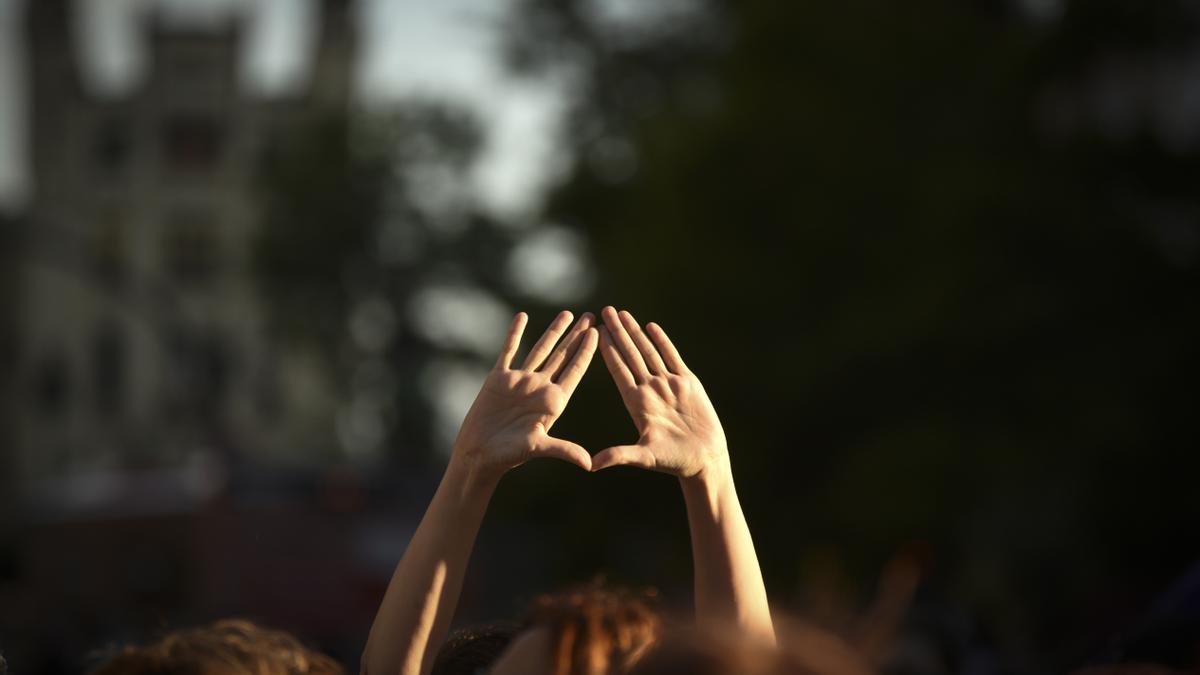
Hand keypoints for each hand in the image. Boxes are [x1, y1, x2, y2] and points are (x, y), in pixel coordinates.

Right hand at [451, 311, 597, 479]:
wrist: (478, 454)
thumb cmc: (509, 455)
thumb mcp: (538, 447)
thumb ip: (563, 450)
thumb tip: (589, 464)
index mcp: (553, 401)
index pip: (574, 370)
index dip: (586, 351)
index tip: (599, 332)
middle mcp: (539, 387)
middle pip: (563, 355)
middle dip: (577, 336)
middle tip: (592, 316)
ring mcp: (520, 381)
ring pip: (540, 349)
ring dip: (553, 331)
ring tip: (568, 313)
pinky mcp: (499, 378)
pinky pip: (509, 350)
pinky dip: (514, 334)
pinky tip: (522, 316)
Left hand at [592, 306, 728, 479]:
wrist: (704, 459)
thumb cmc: (673, 461)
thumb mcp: (644, 457)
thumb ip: (620, 455)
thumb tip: (593, 465)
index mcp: (636, 403)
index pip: (618, 370)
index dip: (607, 350)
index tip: (594, 332)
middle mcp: (649, 389)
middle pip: (630, 354)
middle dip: (617, 332)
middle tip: (604, 310)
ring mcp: (667, 384)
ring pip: (648, 351)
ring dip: (635, 332)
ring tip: (622, 313)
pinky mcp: (687, 383)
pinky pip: (672, 357)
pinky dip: (662, 341)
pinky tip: (651, 326)